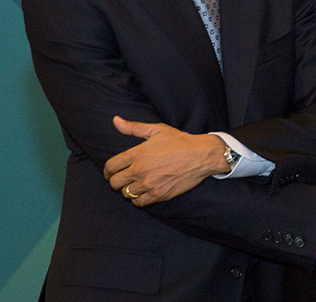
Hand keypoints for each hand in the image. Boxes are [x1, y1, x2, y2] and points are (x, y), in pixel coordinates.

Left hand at [104, 116, 229, 206]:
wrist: (201, 155)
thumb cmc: (180, 141)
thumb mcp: (157, 130)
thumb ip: (134, 127)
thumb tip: (115, 120)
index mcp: (137, 154)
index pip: (110, 167)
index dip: (108, 171)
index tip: (111, 172)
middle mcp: (140, 171)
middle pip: (115, 183)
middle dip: (116, 181)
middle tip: (123, 179)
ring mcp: (149, 184)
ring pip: (126, 193)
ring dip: (128, 190)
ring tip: (135, 185)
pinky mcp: (159, 194)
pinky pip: (139, 202)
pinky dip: (138, 199)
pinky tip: (144, 192)